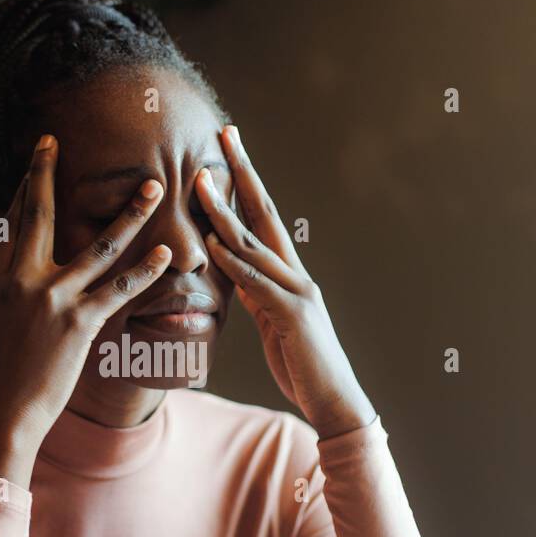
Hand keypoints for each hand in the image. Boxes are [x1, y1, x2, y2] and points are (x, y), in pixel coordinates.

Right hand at [0, 135, 171, 475]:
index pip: (7, 226)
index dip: (20, 191)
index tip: (32, 163)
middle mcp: (22, 282)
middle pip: (37, 216)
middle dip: (45, 174)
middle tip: (56, 142)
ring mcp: (53, 299)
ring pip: (98, 246)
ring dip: (129, 214)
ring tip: (152, 186)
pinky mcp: (80, 323)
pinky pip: (119, 290)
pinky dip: (145, 270)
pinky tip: (167, 252)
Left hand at [196, 126, 375, 439]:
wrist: (334, 401)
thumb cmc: (302, 366)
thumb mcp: (272, 323)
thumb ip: (256, 294)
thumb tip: (234, 272)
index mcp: (289, 275)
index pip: (264, 218)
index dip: (246, 182)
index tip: (229, 148)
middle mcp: (296, 274)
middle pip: (266, 213)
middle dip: (244, 172)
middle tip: (225, 135)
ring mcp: (297, 292)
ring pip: (256, 242)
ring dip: (225, 211)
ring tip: (200, 182)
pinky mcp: (293, 315)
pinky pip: (257, 283)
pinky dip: (234, 262)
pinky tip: (213, 244)